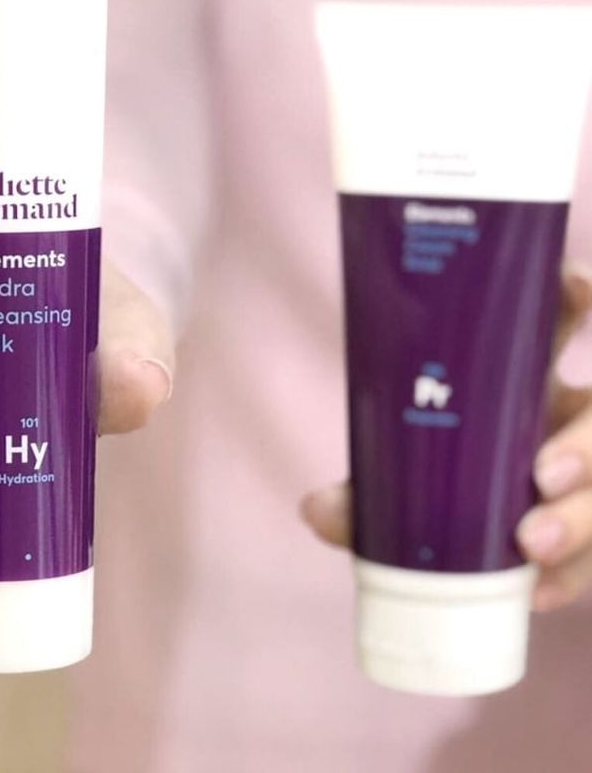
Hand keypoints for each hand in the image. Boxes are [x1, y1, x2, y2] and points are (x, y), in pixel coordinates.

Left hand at [304, 261, 591, 612]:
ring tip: (530, 545)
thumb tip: (314, 509)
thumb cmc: (445, 483)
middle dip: (585, 443)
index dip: (578, 293)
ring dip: (582, 518)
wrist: (483, 550)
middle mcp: (575, 418)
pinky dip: (569, 578)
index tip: (576, 285)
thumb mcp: (412, 474)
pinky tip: (538, 593)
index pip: (569, 317)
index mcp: (530, 377)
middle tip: (541, 474)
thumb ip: (372, 490)